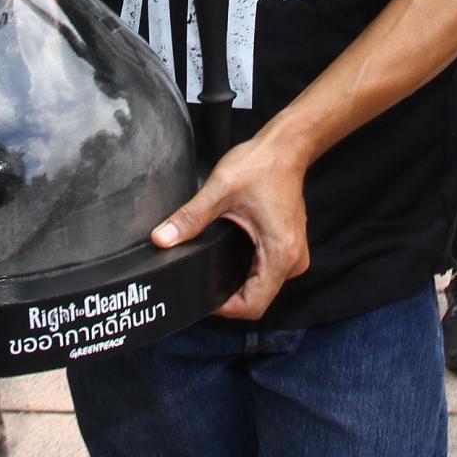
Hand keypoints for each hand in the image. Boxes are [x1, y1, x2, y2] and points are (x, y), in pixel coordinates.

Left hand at [150, 130, 311, 318]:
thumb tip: (161, 239)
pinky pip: (266, 274)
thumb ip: (189, 218)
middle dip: (227, 297)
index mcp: (281, 252)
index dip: (224, 308)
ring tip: (210, 271)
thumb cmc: (260, 165)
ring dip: (238, 285)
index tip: (201, 297)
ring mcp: (294, 255)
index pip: (253, 305)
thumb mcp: (220, 190)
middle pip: (257, 300)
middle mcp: (293, 260)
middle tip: (198, 283)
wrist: (286, 148)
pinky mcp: (289, 247)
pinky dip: (247, 273)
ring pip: (262, 288)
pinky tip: (227, 260)